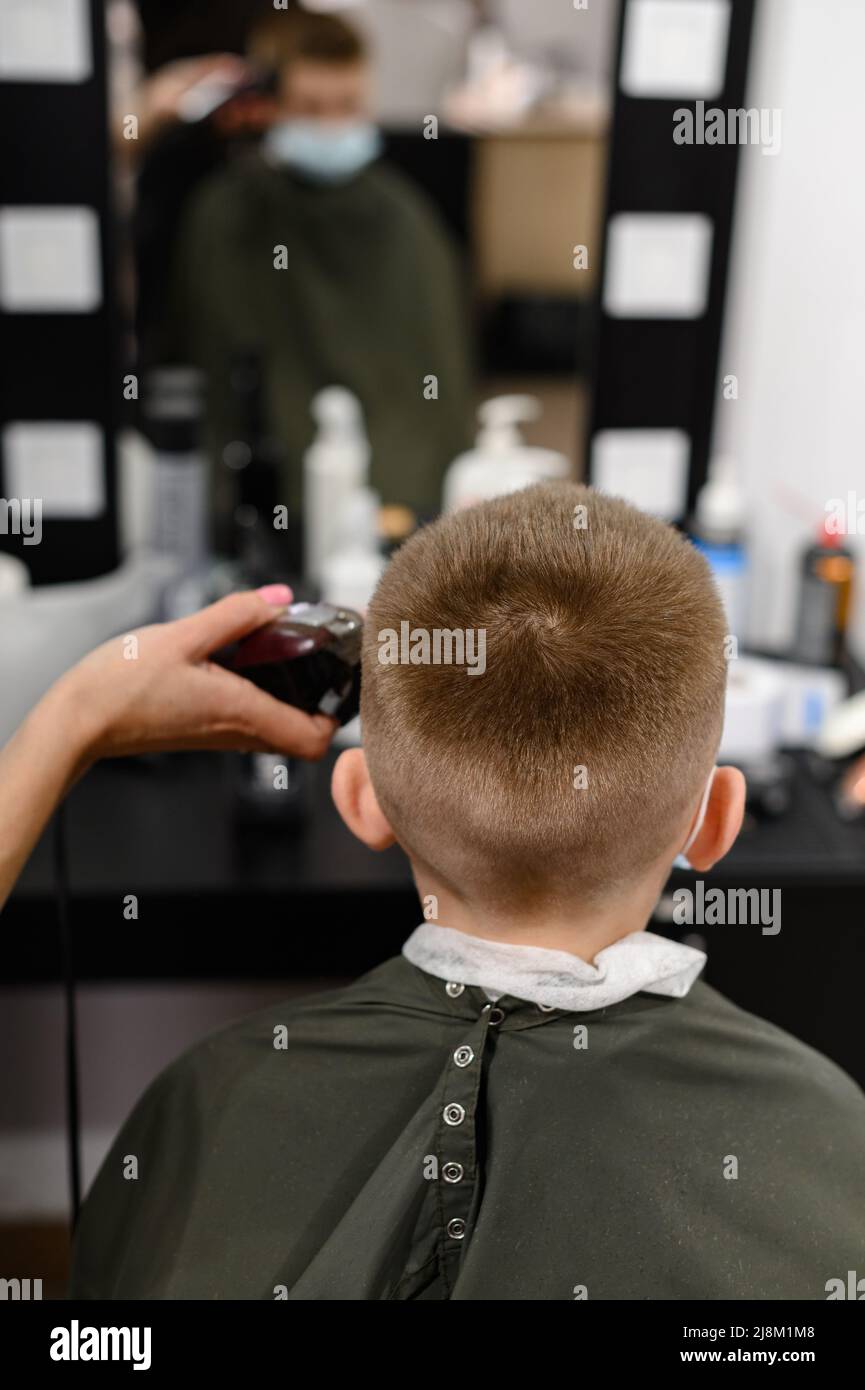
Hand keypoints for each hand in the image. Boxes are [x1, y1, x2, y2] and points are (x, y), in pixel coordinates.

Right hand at [52, 587, 335, 766]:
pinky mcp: (202, 731)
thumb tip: (279, 599)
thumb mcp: (182, 635)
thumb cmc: (120, 686)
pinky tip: (242, 662)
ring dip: (290, 697)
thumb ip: (235, 615)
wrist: (78, 721)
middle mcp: (235, 733)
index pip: (314, 740)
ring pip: (275, 728)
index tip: (340, 680)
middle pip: (301, 736)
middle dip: (319, 702)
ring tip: (286, 655)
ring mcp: (218, 736)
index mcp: (240, 712)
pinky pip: (247, 721)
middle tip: (320, 661)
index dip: (336, 715)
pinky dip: (260, 695)